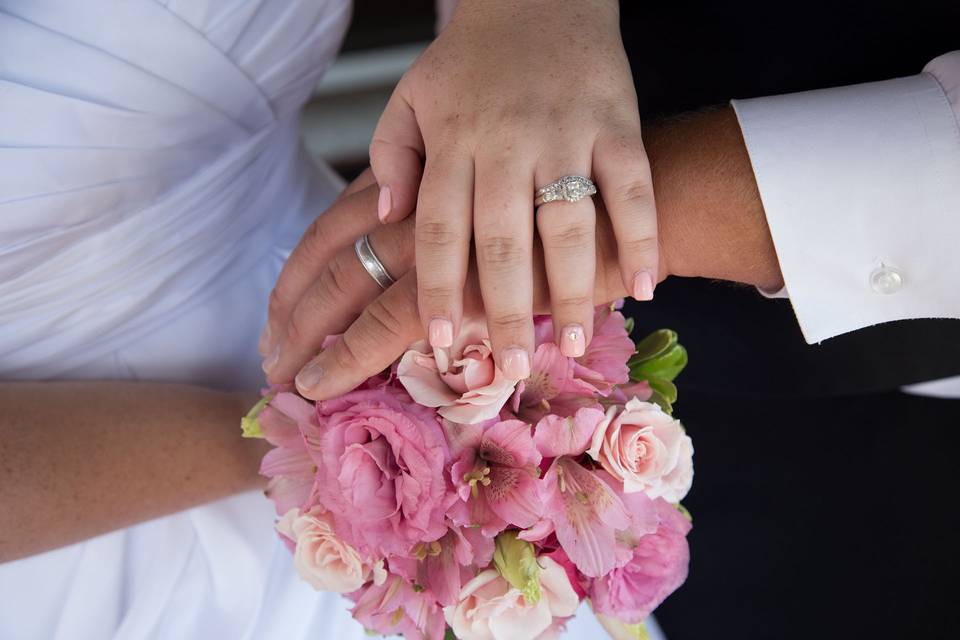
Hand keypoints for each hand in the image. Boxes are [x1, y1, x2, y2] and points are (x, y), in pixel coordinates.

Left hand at [262, 107, 781, 397]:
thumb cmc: (471, 61)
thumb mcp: (411, 98)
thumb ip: (392, 157)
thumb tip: (379, 220)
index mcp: (452, 141)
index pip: (439, 229)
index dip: (439, 289)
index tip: (438, 341)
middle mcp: (505, 142)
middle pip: (502, 241)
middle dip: (506, 311)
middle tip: (510, 365)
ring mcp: (565, 133)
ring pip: (569, 224)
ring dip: (574, 290)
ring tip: (575, 346)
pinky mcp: (616, 123)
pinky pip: (632, 187)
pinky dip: (642, 236)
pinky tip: (644, 287)